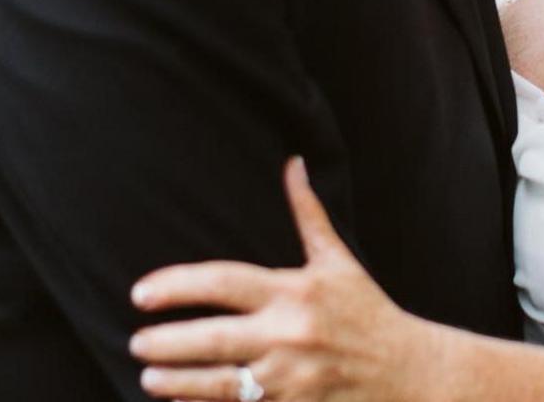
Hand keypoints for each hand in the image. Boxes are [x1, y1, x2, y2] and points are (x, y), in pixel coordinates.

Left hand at [131, 157, 436, 401]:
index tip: (141, 293)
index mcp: (295, 291)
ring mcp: (290, 380)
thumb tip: (293, 163)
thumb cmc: (366, 311)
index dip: (178, 286)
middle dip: (167, 341)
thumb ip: (308, 213)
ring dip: (177, 381)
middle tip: (135, 340)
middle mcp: (289, 334)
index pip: (224, 282)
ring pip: (220, 384)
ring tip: (147, 376)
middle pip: (213, 338)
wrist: (408, 373)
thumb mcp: (338, 259)